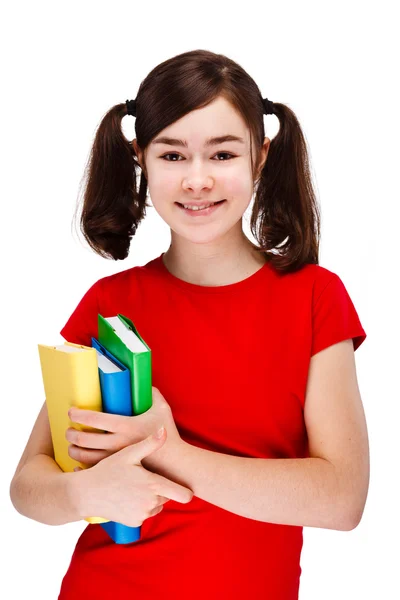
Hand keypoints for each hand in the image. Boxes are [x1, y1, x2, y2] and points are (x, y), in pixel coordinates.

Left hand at [66, 386, 181, 470]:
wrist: (175, 463)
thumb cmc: (168, 434)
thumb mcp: (162, 408)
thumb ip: (152, 393)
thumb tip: (143, 382)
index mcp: (126, 426)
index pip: (94, 419)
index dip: (78, 415)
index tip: (71, 412)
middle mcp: (118, 443)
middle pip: (84, 439)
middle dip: (71, 433)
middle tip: (68, 429)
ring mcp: (116, 459)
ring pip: (85, 456)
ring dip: (73, 450)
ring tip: (71, 445)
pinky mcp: (118, 470)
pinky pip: (93, 469)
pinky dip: (82, 465)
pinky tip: (80, 460)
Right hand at [73, 430, 193, 526]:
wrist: (86, 494)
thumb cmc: (108, 471)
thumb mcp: (128, 453)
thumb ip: (150, 443)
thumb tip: (164, 430)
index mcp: (154, 486)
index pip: (184, 495)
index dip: (185, 489)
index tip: (182, 483)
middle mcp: (151, 503)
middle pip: (168, 497)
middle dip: (161, 488)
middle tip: (145, 477)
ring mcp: (143, 515)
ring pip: (157, 505)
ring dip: (151, 498)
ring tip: (134, 485)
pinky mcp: (134, 523)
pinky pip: (145, 513)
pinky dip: (140, 506)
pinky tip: (128, 496)